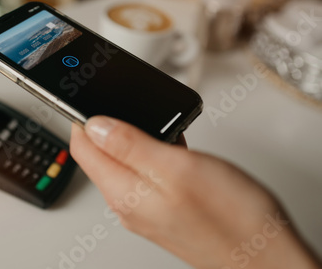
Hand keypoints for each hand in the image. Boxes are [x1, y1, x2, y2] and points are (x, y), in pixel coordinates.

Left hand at [70, 116, 319, 268]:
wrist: (266, 259)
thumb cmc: (231, 219)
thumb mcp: (177, 168)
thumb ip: (130, 146)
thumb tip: (94, 125)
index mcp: (123, 191)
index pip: (83, 149)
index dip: (82, 119)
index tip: (92, 97)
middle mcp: (128, 203)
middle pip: (100, 156)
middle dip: (109, 127)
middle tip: (130, 107)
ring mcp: (146, 209)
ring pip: (126, 164)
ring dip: (135, 140)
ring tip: (157, 126)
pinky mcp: (164, 210)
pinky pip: (146, 176)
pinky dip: (154, 155)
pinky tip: (174, 149)